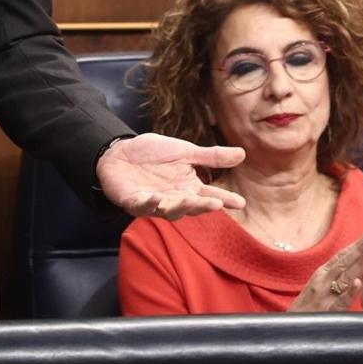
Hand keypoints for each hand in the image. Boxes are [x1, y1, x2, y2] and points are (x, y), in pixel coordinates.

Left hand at [98, 133, 245, 219]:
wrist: (120, 152)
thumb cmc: (154, 154)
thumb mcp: (185, 152)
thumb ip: (211, 157)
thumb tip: (242, 154)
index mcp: (188, 187)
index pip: (210, 195)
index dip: (225, 200)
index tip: (240, 203)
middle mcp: (174, 199)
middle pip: (191, 207)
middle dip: (202, 206)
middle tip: (216, 203)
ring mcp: (154, 203)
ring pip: (169, 211)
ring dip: (179, 206)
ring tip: (189, 199)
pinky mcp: (133, 202)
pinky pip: (141, 206)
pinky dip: (148, 203)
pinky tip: (155, 198)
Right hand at [290, 233, 362, 311]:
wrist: (288, 330)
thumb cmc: (305, 309)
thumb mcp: (316, 287)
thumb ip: (330, 276)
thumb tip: (347, 264)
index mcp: (320, 274)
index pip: (340, 257)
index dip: (354, 246)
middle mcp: (322, 281)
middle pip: (344, 263)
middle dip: (359, 249)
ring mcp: (325, 296)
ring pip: (345, 278)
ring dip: (359, 264)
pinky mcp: (327, 312)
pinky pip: (340, 301)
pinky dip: (349, 291)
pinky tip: (358, 283)